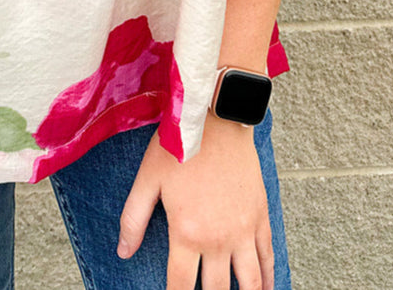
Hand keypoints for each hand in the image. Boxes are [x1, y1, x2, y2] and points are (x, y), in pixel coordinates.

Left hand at [118, 115, 272, 289]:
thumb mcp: (147, 180)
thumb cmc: (180, 146)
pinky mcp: (260, 218)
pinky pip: (267, 258)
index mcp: (187, 233)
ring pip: (249, 283)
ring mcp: (243, 231)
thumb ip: (133, 219)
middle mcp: (218, 239)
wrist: (216, 119)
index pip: (181, 285)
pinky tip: (266, 288)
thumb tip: (123, 252)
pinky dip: (269, 279)